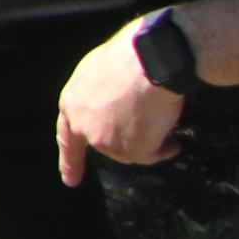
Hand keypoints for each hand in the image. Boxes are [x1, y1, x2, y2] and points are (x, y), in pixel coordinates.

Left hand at [56, 24, 186, 184]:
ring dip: (149, 136)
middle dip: (127, 138)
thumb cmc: (130, 58)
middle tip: (146, 130)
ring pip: (133, 148)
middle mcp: (83, 125)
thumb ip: (101, 97)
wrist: (147, 61)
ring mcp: (104, 141)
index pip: (67, 136)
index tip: (70, 180)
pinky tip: (171, 135)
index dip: (70, 159)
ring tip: (159, 112)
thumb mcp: (101, 72)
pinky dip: (164, 147)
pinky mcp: (128, 151)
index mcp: (72, 103)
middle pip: (107, 143)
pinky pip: (152, 154)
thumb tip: (117, 109)